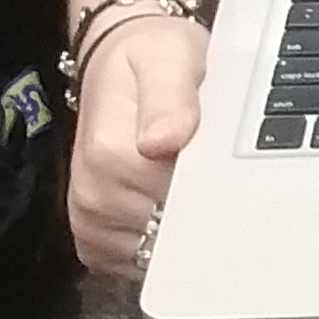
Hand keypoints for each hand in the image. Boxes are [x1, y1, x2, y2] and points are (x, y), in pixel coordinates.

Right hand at [61, 11, 206, 286]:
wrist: (122, 56)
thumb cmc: (152, 57)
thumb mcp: (169, 59)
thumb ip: (171, 101)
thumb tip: (164, 140)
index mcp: (111, 158)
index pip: (180, 207)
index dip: (213, 195)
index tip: (229, 176)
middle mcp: (93, 196)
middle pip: (168, 236)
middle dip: (200, 215)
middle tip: (215, 175)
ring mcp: (90, 221)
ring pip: (153, 255)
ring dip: (179, 231)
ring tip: (191, 186)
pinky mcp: (93, 235)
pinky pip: (132, 263)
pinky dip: (158, 246)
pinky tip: (173, 208)